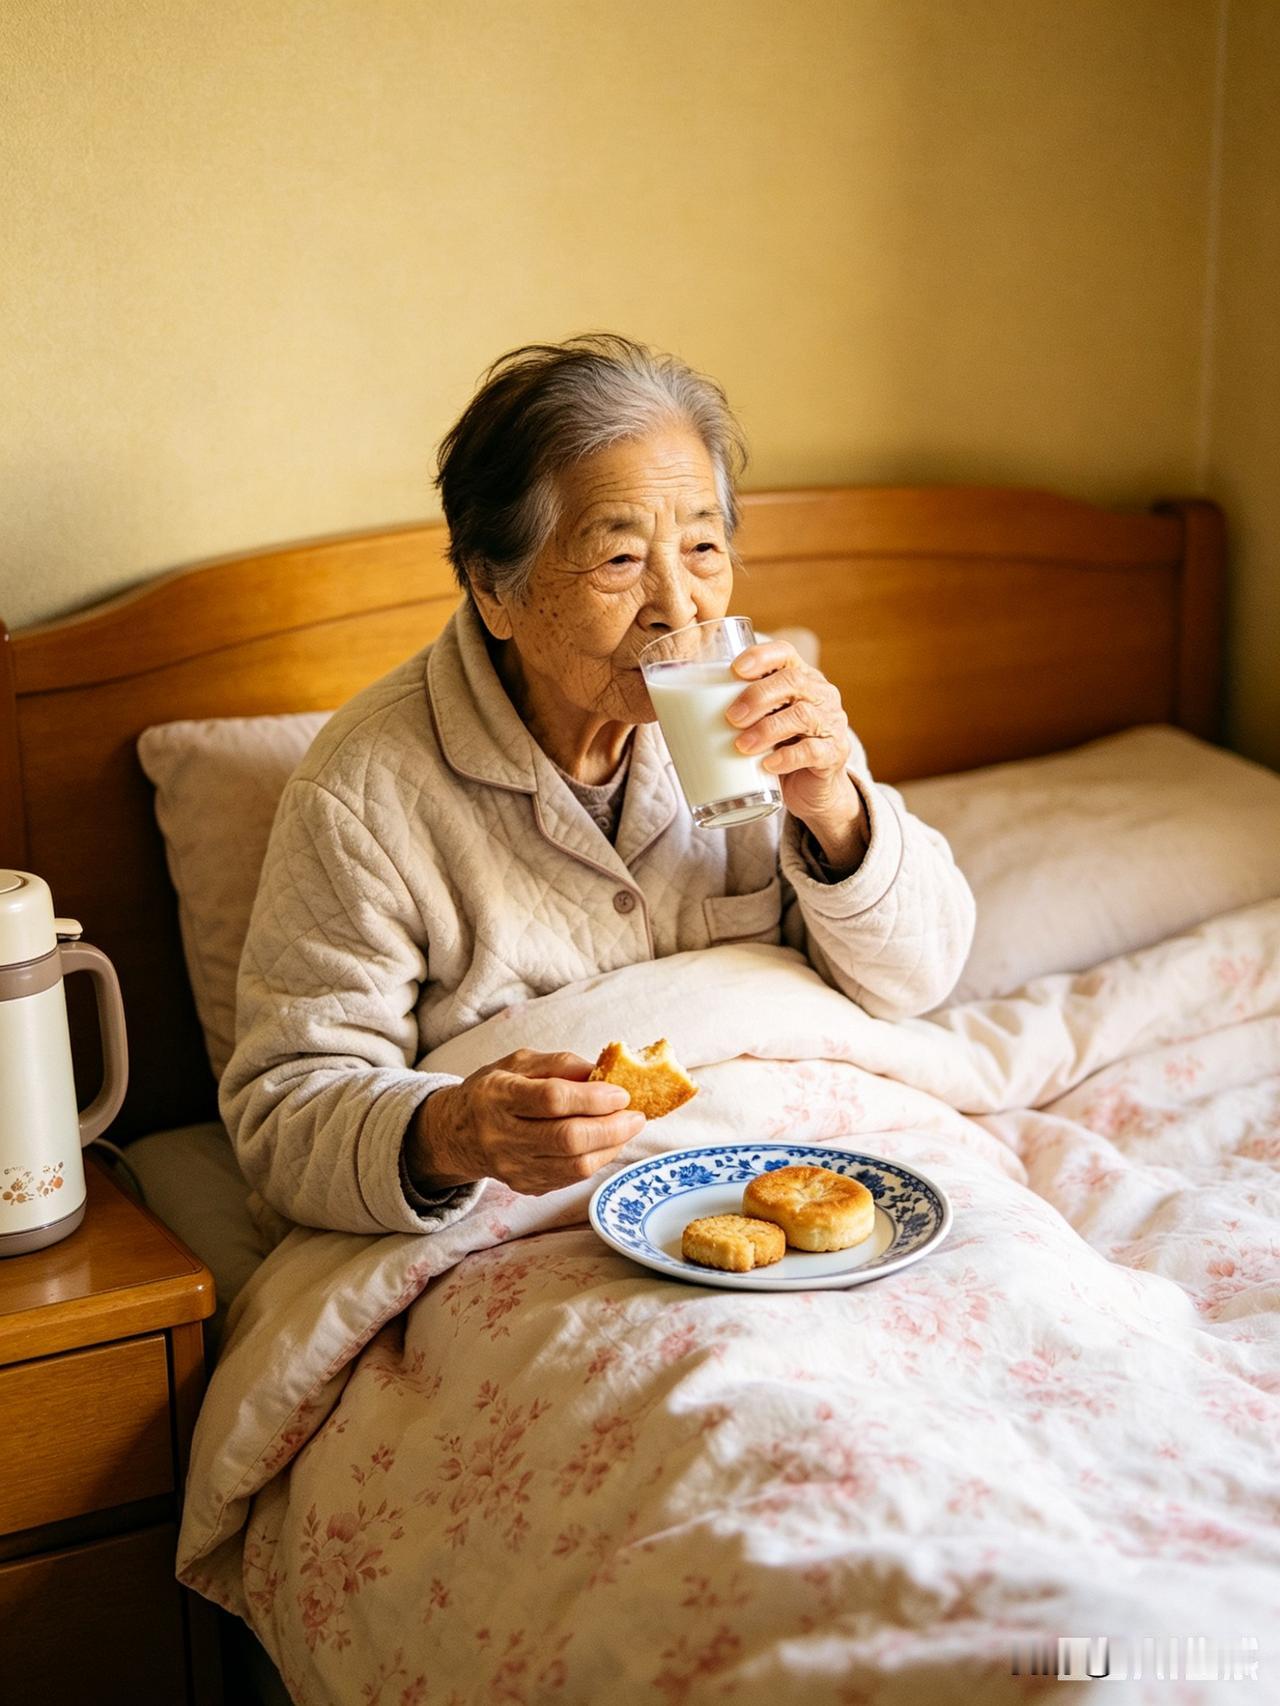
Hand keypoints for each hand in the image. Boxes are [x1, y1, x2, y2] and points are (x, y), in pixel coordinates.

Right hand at [408, 1050, 645, 1195]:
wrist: (456, 1133)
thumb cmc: (494, 1090)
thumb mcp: (519, 1063)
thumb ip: (561, 1064)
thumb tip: (605, 1074)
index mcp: (498, 1096)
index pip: (551, 1100)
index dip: (592, 1098)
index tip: (621, 1093)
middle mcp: (502, 1135)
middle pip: (568, 1139)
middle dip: (612, 1127)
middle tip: (636, 1116)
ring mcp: (512, 1167)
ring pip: (574, 1166)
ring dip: (611, 1147)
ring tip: (626, 1128)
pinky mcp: (525, 1186)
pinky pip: (571, 1179)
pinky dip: (596, 1160)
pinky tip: (605, 1143)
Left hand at [726, 639, 867, 866]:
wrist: (811, 788)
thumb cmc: (774, 747)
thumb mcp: (756, 723)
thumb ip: (729, 708)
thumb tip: (664, 704)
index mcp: (799, 678)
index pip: (785, 654)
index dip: (761, 656)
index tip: (735, 670)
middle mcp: (819, 695)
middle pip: (793, 682)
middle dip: (758, 696)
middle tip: (730, 717)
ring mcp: (831, 724)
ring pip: (803, 716)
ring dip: (767, 729)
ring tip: (741, 745)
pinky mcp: (833, 755)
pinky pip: (814, 751)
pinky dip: (787, 757)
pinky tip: (767, 765)